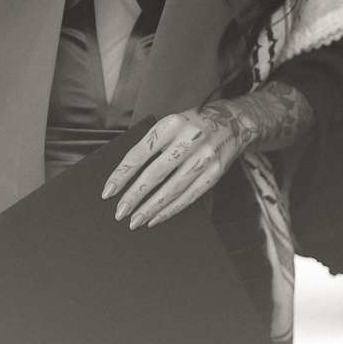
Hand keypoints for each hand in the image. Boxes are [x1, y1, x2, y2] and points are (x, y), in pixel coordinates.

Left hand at [100, 83, 312, 229]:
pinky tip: (156, 217)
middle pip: (155, 173)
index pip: (140, 153)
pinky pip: (189, 196)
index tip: (108, 191)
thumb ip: (152, 144)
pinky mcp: (215, 172)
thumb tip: (125, 175)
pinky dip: (171, 209)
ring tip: (135, 220)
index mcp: (170, 124)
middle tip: (120, 212)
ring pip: (172, 188)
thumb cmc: (191, 125)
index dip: (122, 174)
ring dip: (151, 207)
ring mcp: (204, 157)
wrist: (233, 123)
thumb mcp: (170, 125)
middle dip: (135, 196)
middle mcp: (188, 139)